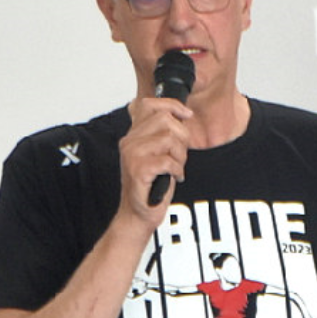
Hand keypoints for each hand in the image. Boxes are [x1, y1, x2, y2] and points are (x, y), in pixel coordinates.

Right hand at [119, 95, 191, 218]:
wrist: (139, 213)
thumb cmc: (152, 185)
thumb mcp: (160, 154)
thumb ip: (165, 134)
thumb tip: (182, 115)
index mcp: (134, 135)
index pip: (149, 105)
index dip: (172, 105)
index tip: (187, 115)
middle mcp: (129, 141)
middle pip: (165, 120)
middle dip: (182, 137)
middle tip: (179, 156)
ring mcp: (132, 155)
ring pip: (169, 139)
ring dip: (180, 156)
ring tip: (174, 168)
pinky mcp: (138, 169)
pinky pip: (168, 160)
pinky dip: (177, 170)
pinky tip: (173, 177)